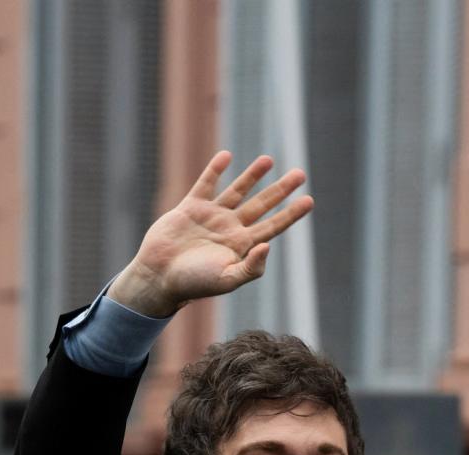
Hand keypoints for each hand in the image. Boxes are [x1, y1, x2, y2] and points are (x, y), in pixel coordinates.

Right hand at [107, 151, 313, 316]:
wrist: (159, 277)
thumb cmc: (194, 284)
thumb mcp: (227, 280)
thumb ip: (251, 267)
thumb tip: (268, 245)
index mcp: (242, 246)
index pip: (273, 226)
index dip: (291, 214)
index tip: (309, 200)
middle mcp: (230, 229)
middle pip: (262, 205)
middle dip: (281, 190)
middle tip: (300, 174)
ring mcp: (211, 216)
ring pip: (238, 191)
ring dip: (253, 175)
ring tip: (269, 159)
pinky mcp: (191, 207)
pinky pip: (206, 184)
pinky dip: (215, 169)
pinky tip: (227, 156)